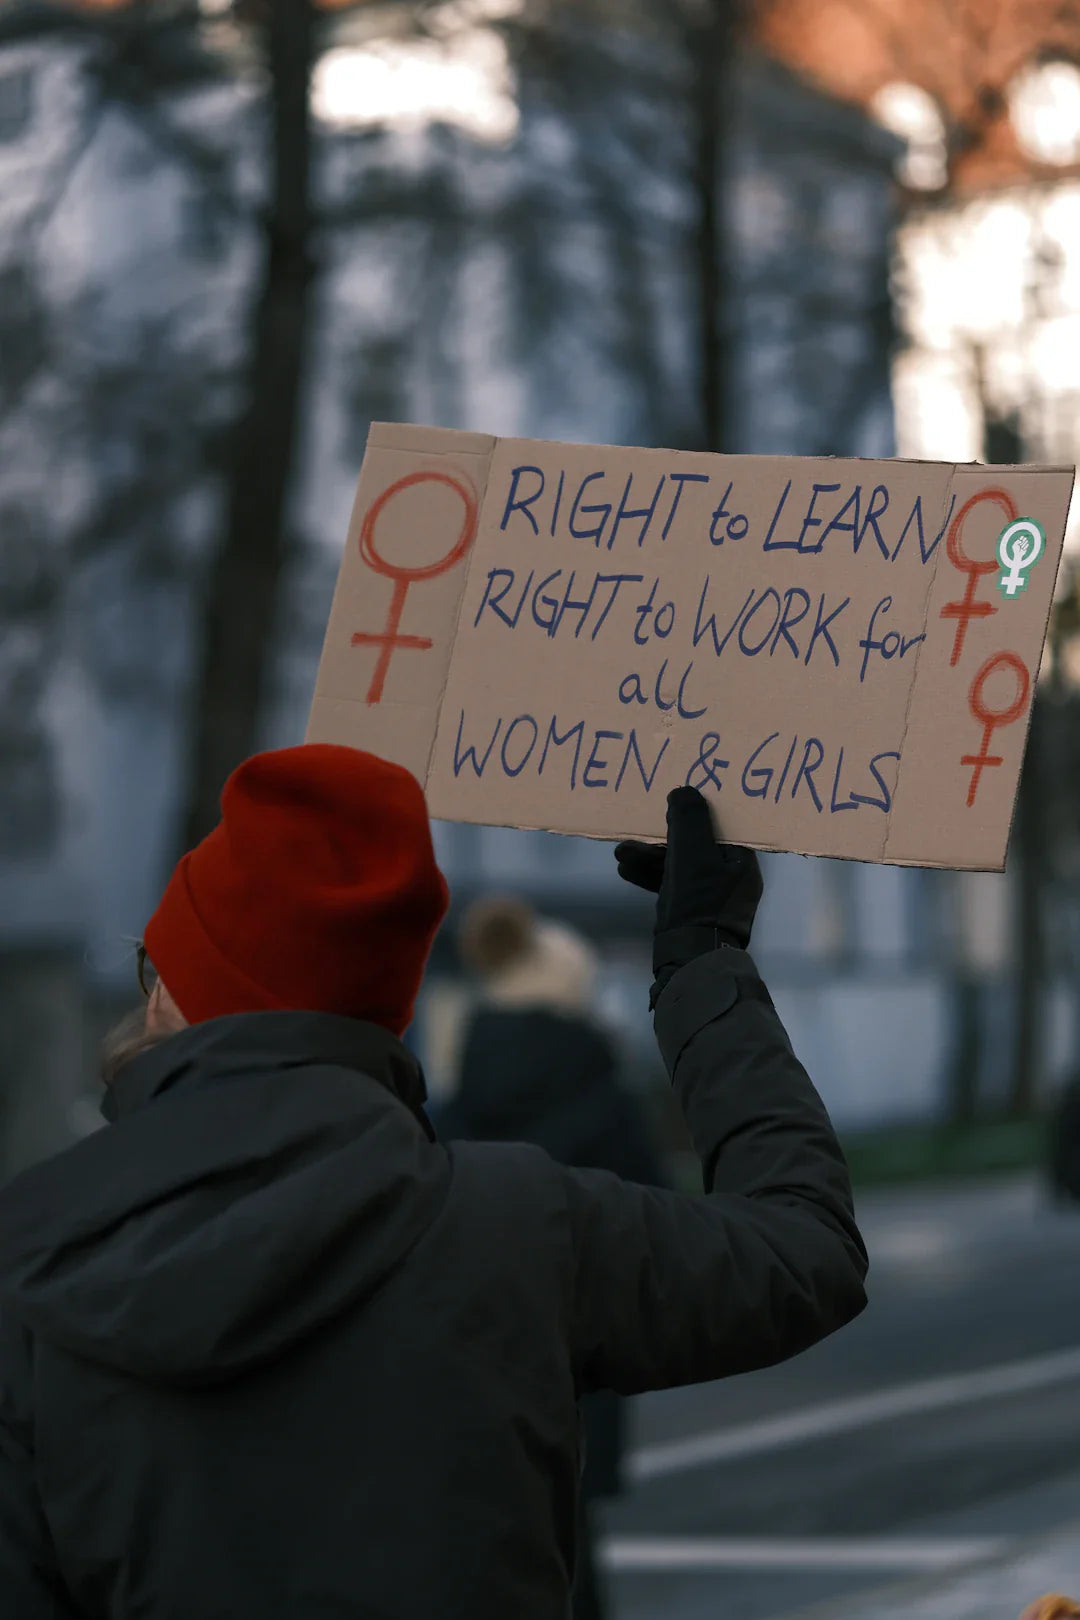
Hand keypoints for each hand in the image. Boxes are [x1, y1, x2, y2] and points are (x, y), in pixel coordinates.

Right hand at [615, 787, 762, 950]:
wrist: (689, 962)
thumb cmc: (697, 906)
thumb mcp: (691, 855)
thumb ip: (688, 820)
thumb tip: (684, 791)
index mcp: (741, 862)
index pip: (719, 826)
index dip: (694, 812)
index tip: (671, 802)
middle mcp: (731, 878)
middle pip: (694, 845)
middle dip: (660, 839)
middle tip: (634, 831)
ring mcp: (712, 897)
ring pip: (678, 866)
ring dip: (649, 857)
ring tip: (620, 853)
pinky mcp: (693, 913)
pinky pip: (672, 885)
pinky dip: (651, 876)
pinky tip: (625, 869)